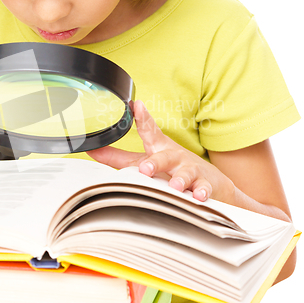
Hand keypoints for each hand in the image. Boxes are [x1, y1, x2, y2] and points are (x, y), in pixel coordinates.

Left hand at [87, 100, 234, 202]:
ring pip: (185, 174)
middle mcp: (175, 156)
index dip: (142, 119)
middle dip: (155, 162)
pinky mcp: (205, 185)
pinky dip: (201, 193)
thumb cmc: (171, 167)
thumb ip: (117, 157)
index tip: (136, 106)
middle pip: (165, 157)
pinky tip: (198, 196)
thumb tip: (92, 150)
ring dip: (179, 180)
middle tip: (145, 169)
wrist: (211, 181)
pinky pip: (204, 189)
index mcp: (159, 148)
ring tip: (174, 186)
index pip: (149, 131)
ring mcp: (190, 170)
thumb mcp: (144, 159)